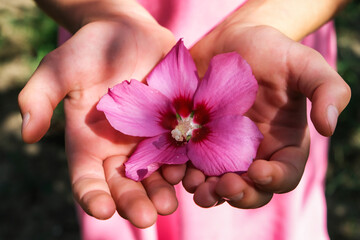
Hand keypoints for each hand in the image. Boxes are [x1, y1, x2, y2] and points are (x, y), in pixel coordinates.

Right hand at [18, 17, 178, 227]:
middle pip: (125, 186)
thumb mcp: (59, 69)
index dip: (92, 197)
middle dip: (133, 202)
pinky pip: (180, 150)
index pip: (88, 181)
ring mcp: (149, 140)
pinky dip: (184, 164)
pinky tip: (190, 173)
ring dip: (161, 191)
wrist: (126, 31)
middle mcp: (120, 150)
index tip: (101, 209)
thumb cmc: (88, 50)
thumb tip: (28, 133)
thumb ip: (40, 98)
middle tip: (146, 216)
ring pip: (154, 175)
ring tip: (168, 202)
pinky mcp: (173, 126)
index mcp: (90, 145)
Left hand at [183, 24, 350, 207]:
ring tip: (196, 183)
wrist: (231, 41)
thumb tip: (329, 126)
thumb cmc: (272, 51)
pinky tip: (174, 169)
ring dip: (206, 191)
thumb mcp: (303, 63)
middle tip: (224, 185)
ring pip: (216, 184)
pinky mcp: (196, 141)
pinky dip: (182, 173)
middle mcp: (253, 153)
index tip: (258, 171)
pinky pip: (189, 165)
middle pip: (249, 189)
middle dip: (237, 193)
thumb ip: (326, 89)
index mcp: (283, 143)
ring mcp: (222, 150)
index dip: (273, 180)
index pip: (284, 174)